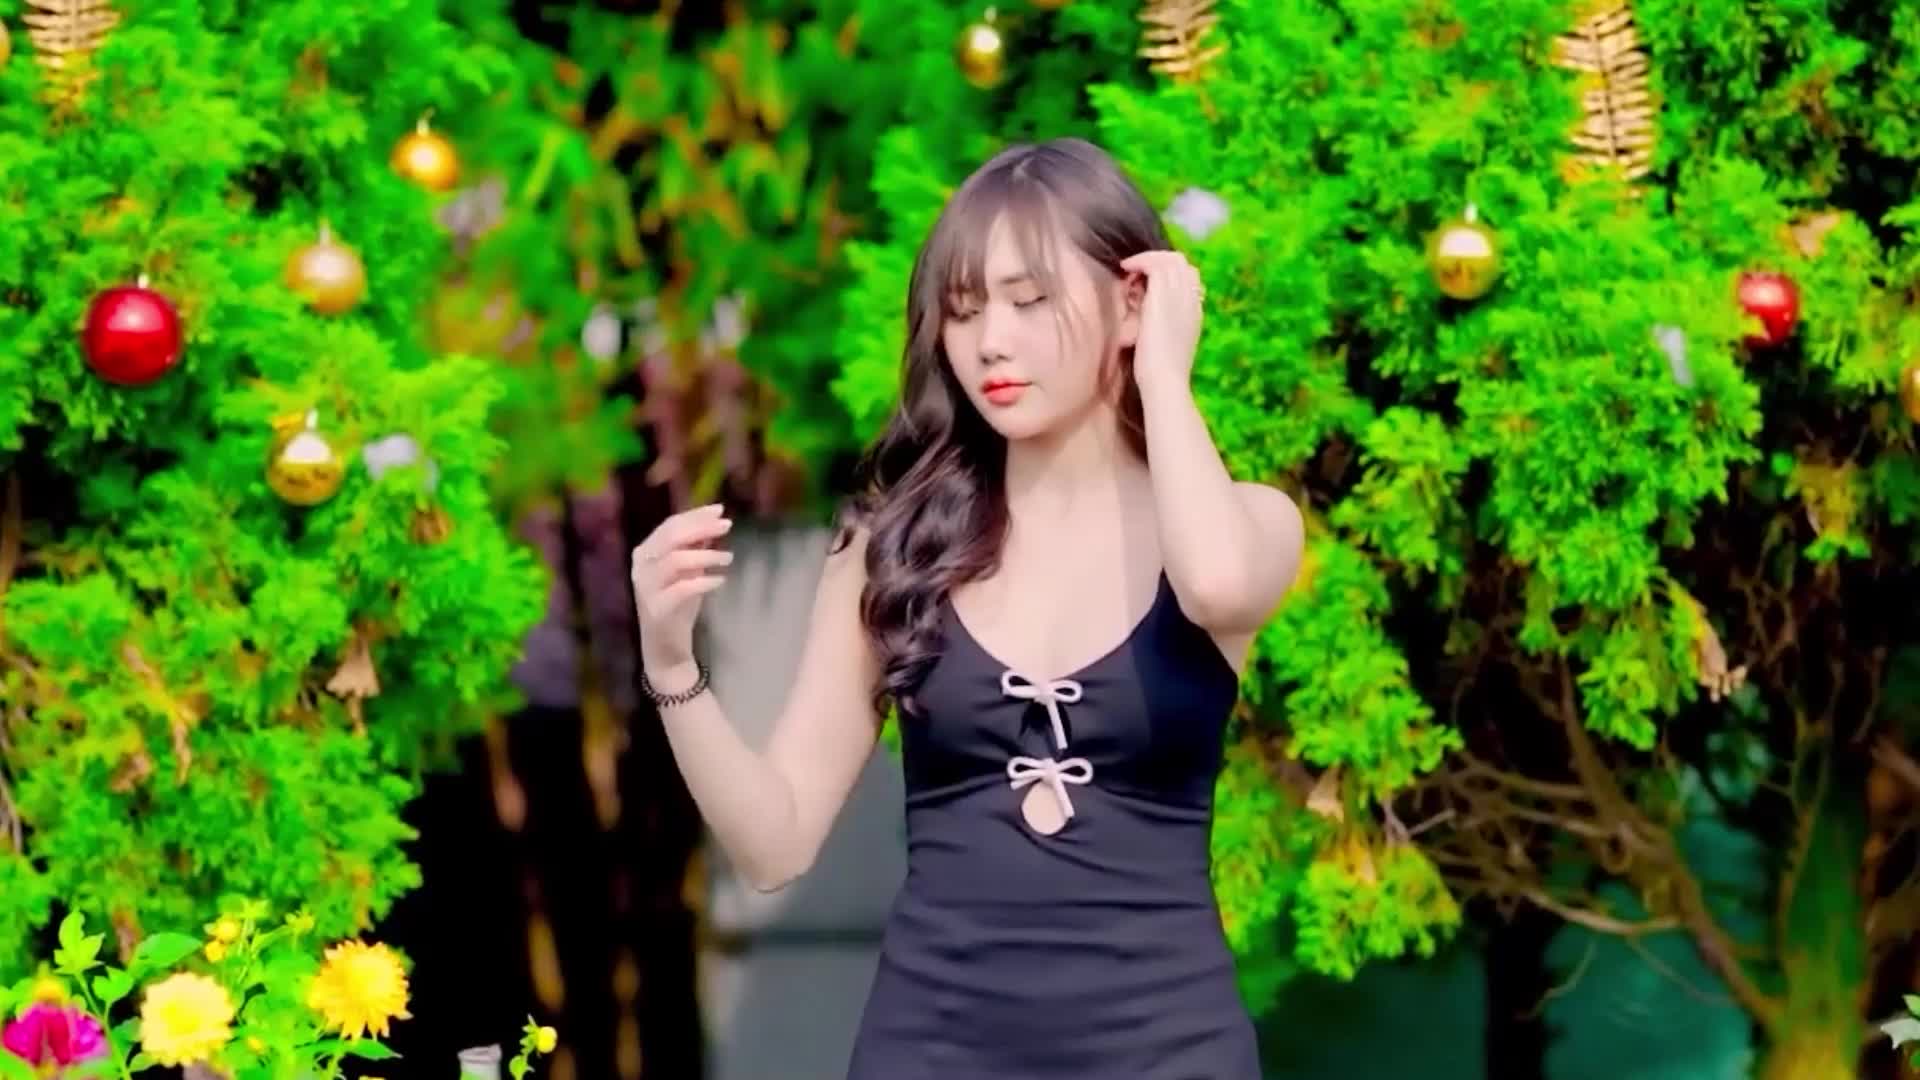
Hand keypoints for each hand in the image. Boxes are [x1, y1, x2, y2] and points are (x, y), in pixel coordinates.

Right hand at [630, 503, 733, 671]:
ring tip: (728, 558)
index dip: (695, 515)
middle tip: (727, 526)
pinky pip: (683, 588)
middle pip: (672, 537)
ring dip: (707, 555)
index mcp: (645, 553)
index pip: (670, 525)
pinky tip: (721, 580)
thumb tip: (712, 523)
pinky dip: (705, 581)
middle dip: (702, 528)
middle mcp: (641, 567)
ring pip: (676, 559)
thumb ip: (694, 548)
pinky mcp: (658, 608)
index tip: (720, 510)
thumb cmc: (677, 605)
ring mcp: (647, 587)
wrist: (665, 647)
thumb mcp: (687, 571)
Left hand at [1118, 250, 1204, 391]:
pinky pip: (1154, 264)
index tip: (1148, 280)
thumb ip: (1165, 329)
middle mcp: (1192, 300)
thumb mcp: (1168, 346)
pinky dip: (1139, 261)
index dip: (1170, 273)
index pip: (1190, 278)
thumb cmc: (1162, 373)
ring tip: (1129, 268)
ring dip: (1147, 260)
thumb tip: (1151, 323)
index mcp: (1195, 312)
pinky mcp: (1163, 297)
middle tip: (1137, 271)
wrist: (1165, 381)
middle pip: (1182, 264)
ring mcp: (1180, 296)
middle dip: (1159, 261)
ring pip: (1171, 259)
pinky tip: (1125, 268)